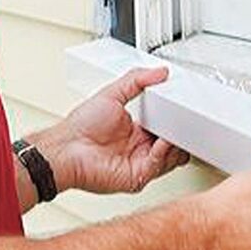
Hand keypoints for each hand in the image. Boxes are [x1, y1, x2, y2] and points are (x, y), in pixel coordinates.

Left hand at [36, 67, 189, 194]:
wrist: (66, 148)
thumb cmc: (80, 126)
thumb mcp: (112, 93)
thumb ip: (137, 80)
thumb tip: (159, 72)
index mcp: (136, 131)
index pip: (166, 128)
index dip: (175, 121)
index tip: (181, 108)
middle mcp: (139, 149)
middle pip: (174, 145)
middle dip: (181, 134)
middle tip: (184, 121)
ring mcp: (140, 164)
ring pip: (172, 158)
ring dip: (176, 144)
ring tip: (173, 130)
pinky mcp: (137, 177)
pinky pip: (159, 166)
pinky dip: (164, 153)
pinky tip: (161, 141)